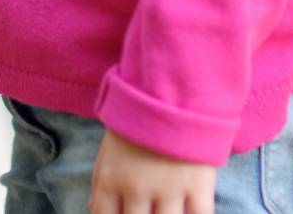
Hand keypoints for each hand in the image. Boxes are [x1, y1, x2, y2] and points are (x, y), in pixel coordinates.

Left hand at [90, 128, 215, 213]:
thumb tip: (93, 207)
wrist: (170, 91)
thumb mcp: (109, 148)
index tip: (124, 213)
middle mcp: (137, 190)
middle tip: (148, 208)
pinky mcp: (199, 187)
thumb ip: (100, 181)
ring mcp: (169, 191)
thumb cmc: (136, 121)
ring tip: (166, 208)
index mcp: (111, 180)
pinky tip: (192, 210)